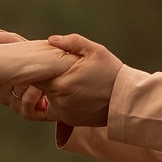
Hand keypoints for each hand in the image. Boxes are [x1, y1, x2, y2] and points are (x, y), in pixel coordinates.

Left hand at [0, 32, 119, 128]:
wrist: (127, 101)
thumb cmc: (112, 73)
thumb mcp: (95, 51)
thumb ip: (72, 42)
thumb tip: (51, 40)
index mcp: (61, 84)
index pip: (34, 77)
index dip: (35, 68)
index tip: (40, 62)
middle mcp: (59, 101)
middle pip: (39, 88)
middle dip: (44, 78)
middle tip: (55, 68)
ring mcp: (64, 113)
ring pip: (47, 99)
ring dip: (52, 90)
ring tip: (67, 79)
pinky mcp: (70, 121)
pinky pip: (57, 110)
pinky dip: (60, 101)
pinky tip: (73, 91)